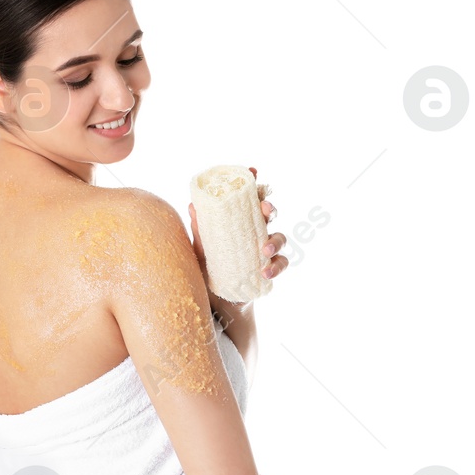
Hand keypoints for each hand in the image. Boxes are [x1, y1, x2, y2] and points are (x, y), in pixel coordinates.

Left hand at [187, 166, 289, 300]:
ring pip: (280, 237)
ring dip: (275, 240)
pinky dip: (276, 266)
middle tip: (266, 209)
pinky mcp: (270, 268)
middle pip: (269, 213)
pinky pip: (282, 263)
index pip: (248, 199)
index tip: (253, 170)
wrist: (216, 303)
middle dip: (270, 208)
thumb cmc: (208, 271)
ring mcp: (264, 251)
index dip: (252, 182)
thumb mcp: (200, 250)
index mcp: (239, 223)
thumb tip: (191, 206)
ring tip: (264, 250)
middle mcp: (255, 233)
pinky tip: (266, 271)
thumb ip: (199, 231)